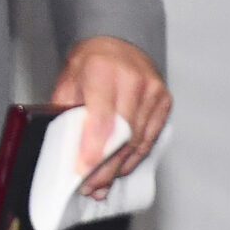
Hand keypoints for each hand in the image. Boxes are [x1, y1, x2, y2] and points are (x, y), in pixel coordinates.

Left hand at [49, 35, 170, 197]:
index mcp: (103, 71)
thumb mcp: (68, 81)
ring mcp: (153, 92)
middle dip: (105, 166)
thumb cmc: (90, 63)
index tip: (84, 170)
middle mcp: (133, 81)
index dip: (93, 148)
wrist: (117, 43)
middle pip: (122, 135)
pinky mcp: (164, 103)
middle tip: (90, 186)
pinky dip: (133, 158)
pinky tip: (119, 169)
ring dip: (119, 167)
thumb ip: (66, 112)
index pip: (101, 117)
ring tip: (101, 184)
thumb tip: (65, 148)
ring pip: (137, 141)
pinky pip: (149, 139)